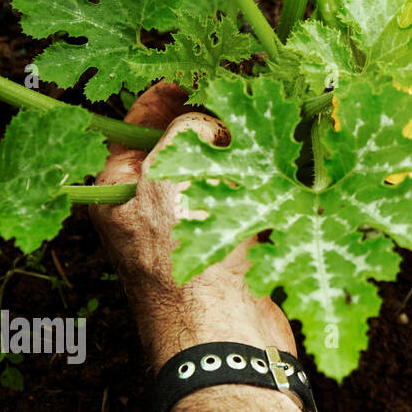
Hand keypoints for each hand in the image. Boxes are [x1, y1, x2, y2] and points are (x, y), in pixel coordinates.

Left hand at [90, 82, 294, 372]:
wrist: (226, 339)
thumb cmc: (185, 264)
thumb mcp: (170, 175)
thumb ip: (187, 130)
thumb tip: (214, 117)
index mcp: (118, 189)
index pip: (133, 125)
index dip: (166, 95)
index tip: (199, 73)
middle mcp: (151, 208)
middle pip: (183, 146)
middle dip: (215, 120)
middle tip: (246, 95)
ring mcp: (194, 229)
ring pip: (221, 172)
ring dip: (247, 150)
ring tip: (275, 124)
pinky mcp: (234, 249)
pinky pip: (251, 200)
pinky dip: (269, 182)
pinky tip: (292, 167)